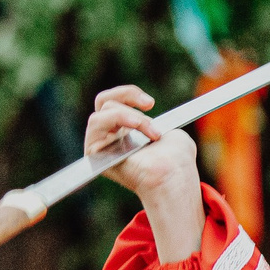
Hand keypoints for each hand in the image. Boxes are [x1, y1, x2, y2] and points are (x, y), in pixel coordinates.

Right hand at [86, 86, 203, 261]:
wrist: (174, 175)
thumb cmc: (176, 159)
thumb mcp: (168, 131)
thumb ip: (151, 121)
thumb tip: (145, 121)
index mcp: (126, 131)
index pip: (114, 101)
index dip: (128, 94)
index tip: (150, 102)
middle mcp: (111, 137)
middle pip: (105, 102)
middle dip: (129, 99)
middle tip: (150, 105)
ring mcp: (100, 144)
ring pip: (101, 111)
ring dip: (128, 114)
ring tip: (148, 130)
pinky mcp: (94, 151)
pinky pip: (95, 122)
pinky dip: (117, 118)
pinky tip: (137, 127)